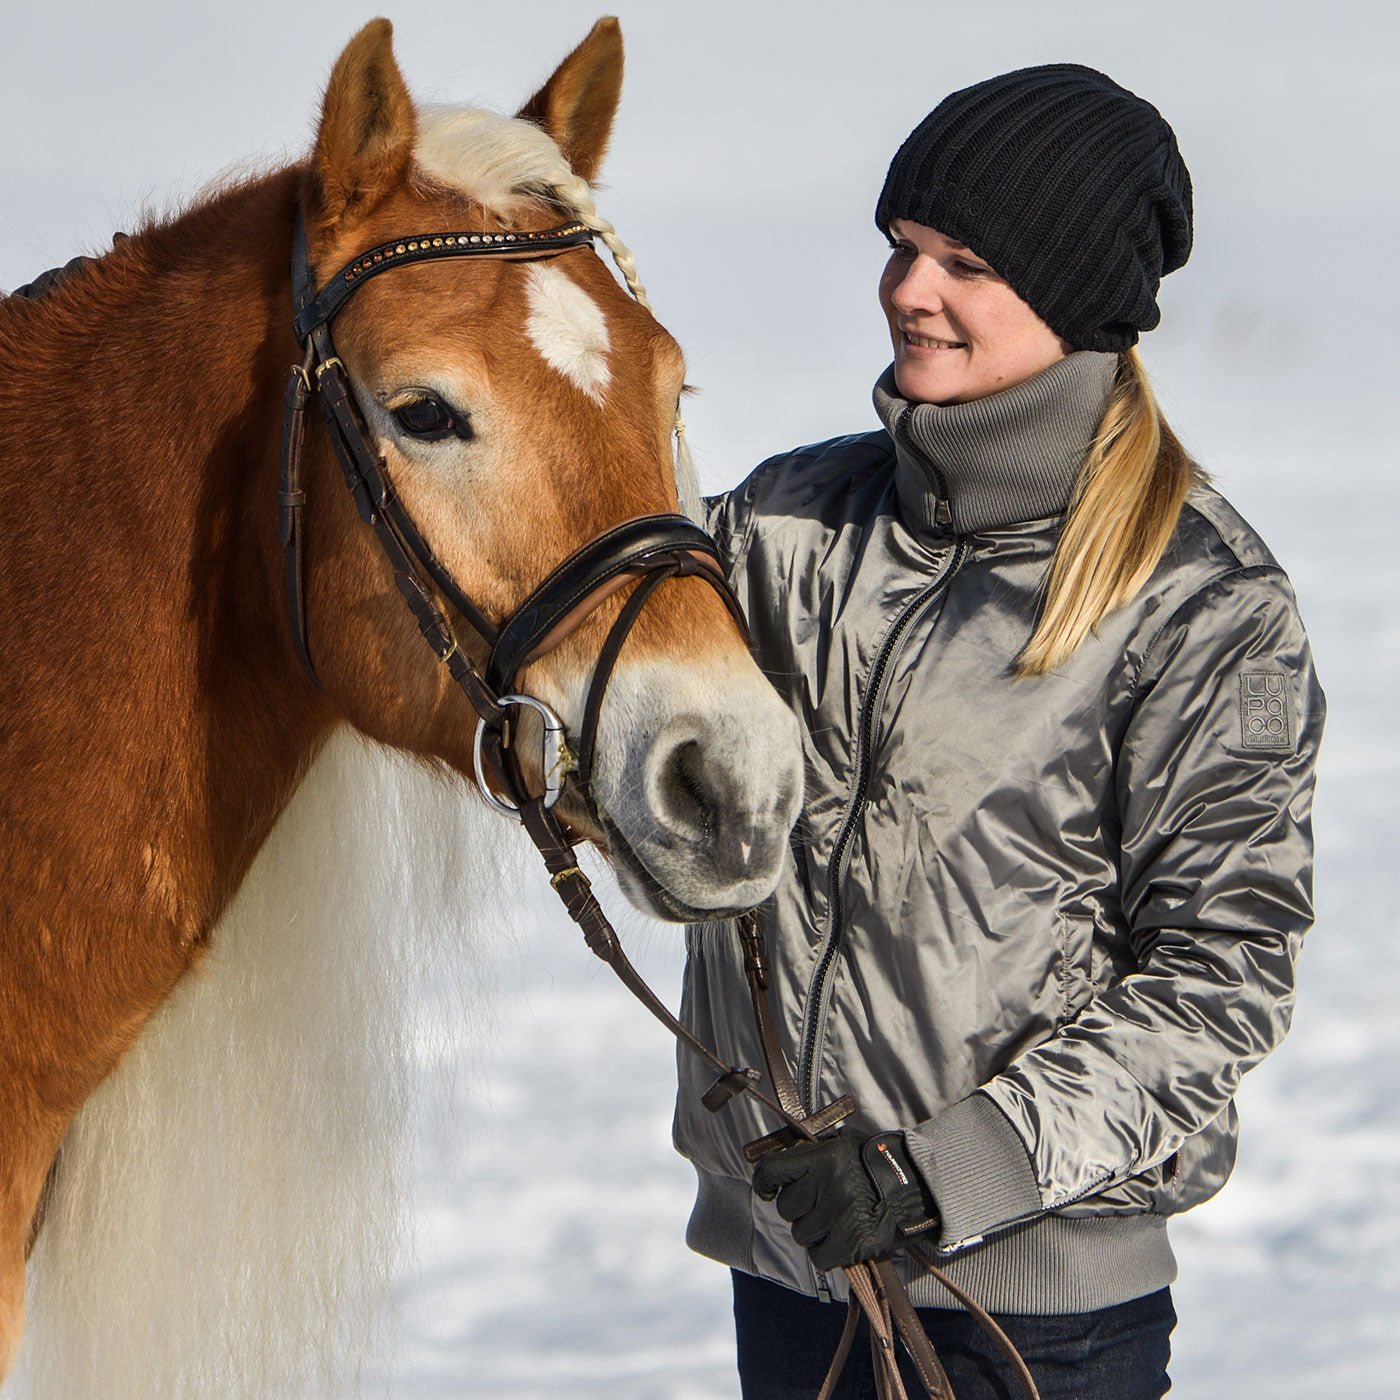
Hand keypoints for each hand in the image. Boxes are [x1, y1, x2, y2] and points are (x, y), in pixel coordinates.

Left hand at [751, 1130, 938, 1271]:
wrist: (917, 1186)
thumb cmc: (874, 1161)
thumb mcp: (842, 1142)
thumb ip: (811, 1152)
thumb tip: (780, 1166)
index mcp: (824, 1156)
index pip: (772, 1171)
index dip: (763, 1182)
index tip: (766, 1190)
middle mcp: (829, 1184)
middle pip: (786, 1208)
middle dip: (797, 1208)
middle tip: (817, 1203)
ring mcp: (841, 1215)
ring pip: (801, 1234)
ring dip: (812, 1230)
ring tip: (833, 1219)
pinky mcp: (853, 1243)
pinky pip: (818, 1256)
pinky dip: (825, 1252)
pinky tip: (839, 1239)